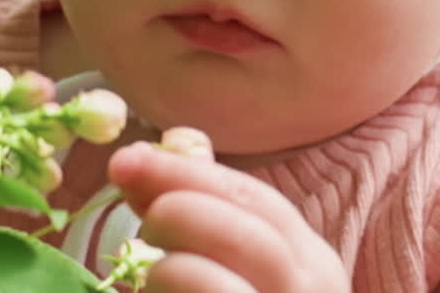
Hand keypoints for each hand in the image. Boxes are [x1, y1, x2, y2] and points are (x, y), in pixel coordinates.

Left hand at [109, 142, 348, 292]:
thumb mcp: (237, 269)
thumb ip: (198, 217)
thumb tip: (138, 162)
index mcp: (314, 265)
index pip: (256, 200)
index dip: (187, 172)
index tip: (125, 159)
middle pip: (247, 234)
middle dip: (181, 212)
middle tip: (144, 225)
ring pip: (214, 284)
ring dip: (167, 270)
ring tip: (151, 280)